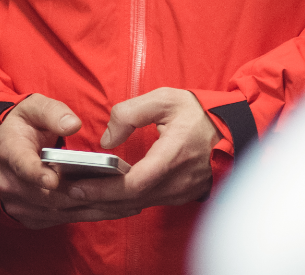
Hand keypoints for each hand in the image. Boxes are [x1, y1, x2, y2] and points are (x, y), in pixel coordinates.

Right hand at [0, 93, 117, 227]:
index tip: (53, 179)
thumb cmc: (25, 126)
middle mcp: (11, 183)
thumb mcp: (33, 108)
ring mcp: (21, 204)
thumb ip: (52, 113)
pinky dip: (90, 214)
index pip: (23, 165)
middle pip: (48, 195)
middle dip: (83, 195)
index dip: (37, 174)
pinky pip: (64, 219)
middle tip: (117, 192)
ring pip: (60, 210)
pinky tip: (116, 209)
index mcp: (11, 152)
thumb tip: (72, 124)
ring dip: (93, 208)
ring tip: (128, 203)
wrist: (7, 151)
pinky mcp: (34, 217)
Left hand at [63, 88, 219, 215]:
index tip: (79, 185)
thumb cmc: (200, 114)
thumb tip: (106, 139)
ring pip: (139, 204)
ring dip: (110, 201)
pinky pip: (149, 202)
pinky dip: (125, 200)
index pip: (135, 183)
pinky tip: (105, 192)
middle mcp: (178, 181)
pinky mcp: (180, 194)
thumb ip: (130, 113)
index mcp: (173, 157)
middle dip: (98, 197)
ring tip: (80, 190)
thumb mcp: (165, 99)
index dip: (104, 188)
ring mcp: (181, 191)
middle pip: (132, 199)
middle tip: (69, 190)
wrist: (235, 131)